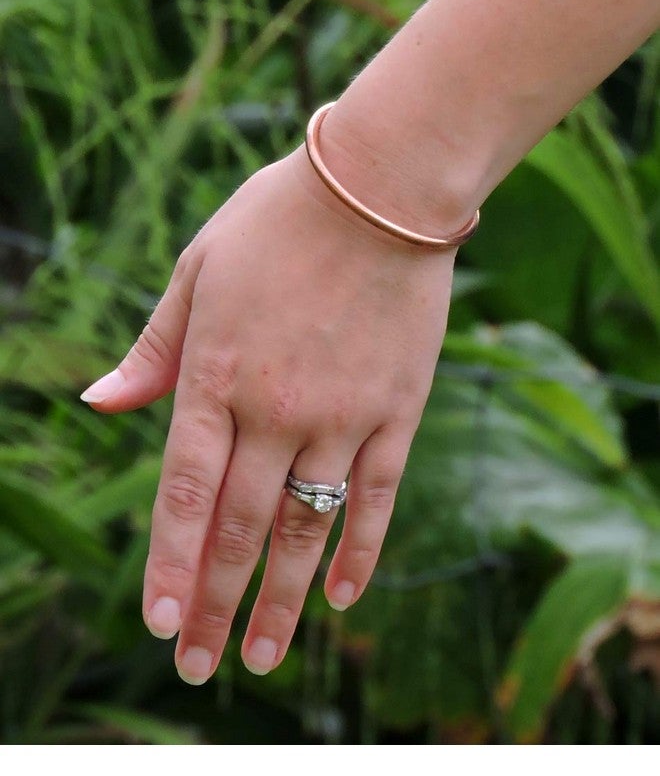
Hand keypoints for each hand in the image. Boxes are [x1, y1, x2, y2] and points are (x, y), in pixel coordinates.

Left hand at [81, 143, 456, 683]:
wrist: (379, 190)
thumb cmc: (277, 221)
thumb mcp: (196, 272)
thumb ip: (153, 351)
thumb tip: (98, 401)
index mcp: (216, 376)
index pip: (184, 494)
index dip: (170, 566)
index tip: (162, 627)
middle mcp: (276, 410)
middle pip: (239, 529)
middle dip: (216, 605)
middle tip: (202, 666)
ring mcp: (342, 416)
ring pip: (306, 530)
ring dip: (281, 601)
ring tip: (263, 658)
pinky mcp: (396, 412)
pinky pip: (376, 499)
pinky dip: (358, 555)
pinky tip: (342, 598)